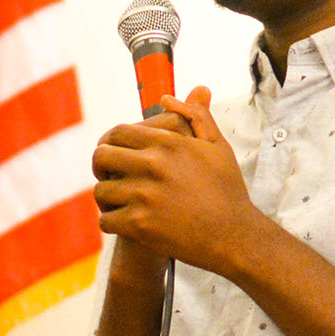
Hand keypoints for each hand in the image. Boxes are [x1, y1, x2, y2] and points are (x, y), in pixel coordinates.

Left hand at [91, 90, 270, 278]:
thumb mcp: (217, 147)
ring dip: (107, 198)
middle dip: (101, 167)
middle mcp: (152, 165)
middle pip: (101, 156)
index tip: (115, 156)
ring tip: (119, 204)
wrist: (234, 237)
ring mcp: (144, 195)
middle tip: (111, 178)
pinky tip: (124, 224)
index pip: (118, 132)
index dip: (110, 143)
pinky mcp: (139, 225)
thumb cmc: (227, 191)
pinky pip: (105, 220)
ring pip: (100, 190)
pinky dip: (112, 223)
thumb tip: (166, 98)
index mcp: (168, 142)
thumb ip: (195, 116)